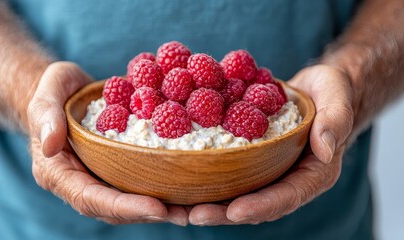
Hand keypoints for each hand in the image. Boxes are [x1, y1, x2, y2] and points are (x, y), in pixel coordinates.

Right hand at [27, 62, 187, 225]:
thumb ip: (45, 117)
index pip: (90, 198)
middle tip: (184, 214)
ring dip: (160, 207)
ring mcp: (100, 176)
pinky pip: (137, 180)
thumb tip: (50, 146)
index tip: (156, 207)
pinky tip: (186, 184)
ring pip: (129, 199)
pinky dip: (160, 185)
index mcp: (59, 173)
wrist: (66, 91)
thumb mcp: (45, 95)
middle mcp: (81, 181)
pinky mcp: (116, 166)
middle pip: (114, 208)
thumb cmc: (53, 91)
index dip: (124, 206)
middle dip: (149, 213)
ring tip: (192, 208)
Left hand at [188, 65, 353, 224]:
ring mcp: (268, 170)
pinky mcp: (252, 158)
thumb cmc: (331, 90)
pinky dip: (207, 177)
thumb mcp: (337, 96)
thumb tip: (326, 150)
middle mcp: (288, 177)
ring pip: (238, 192)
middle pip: (256, 202)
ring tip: (179, 207)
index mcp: (313, 172)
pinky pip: (229, 171)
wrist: (314, 88)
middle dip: (225, 212)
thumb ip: (336, 120)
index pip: (287, 196)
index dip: (261, 206)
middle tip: (195, 215)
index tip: (233, 212)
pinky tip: (182, 177)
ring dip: (210, 202)